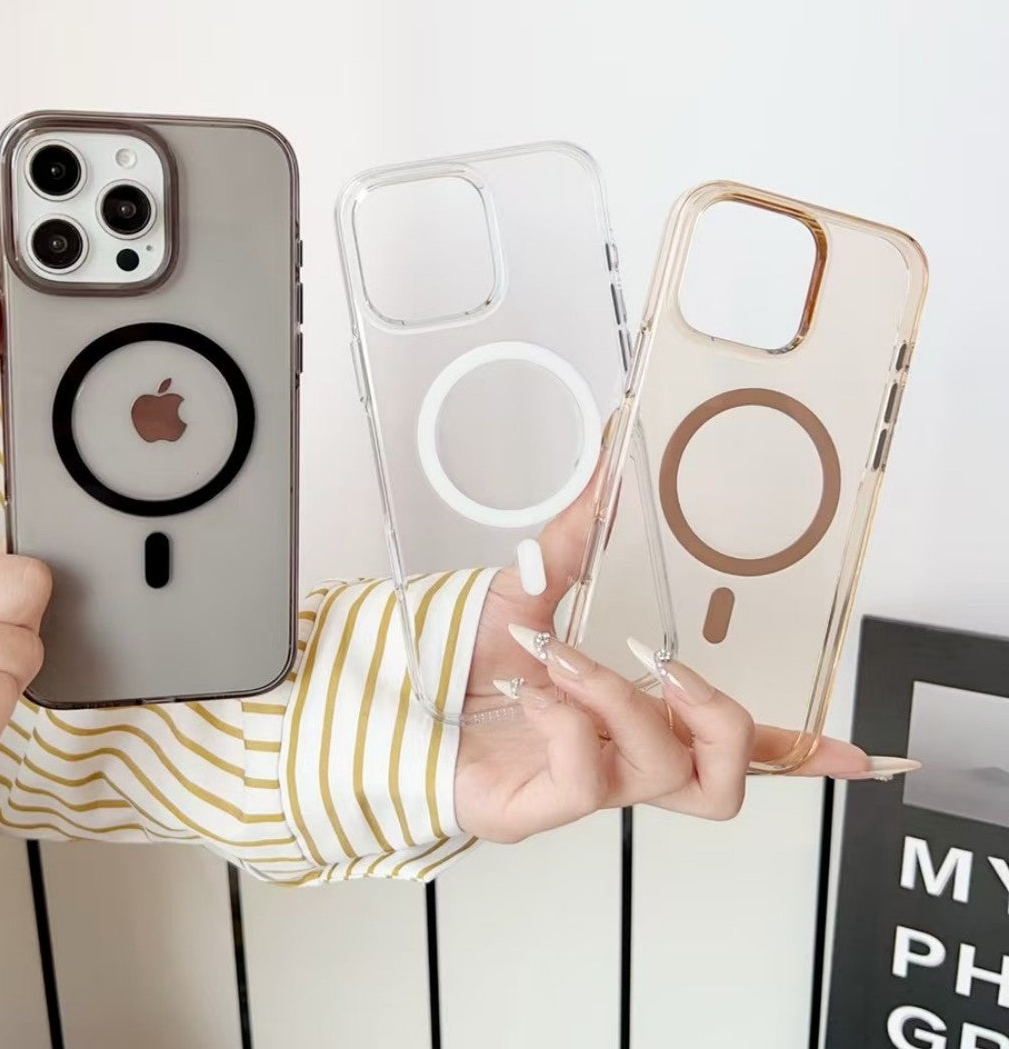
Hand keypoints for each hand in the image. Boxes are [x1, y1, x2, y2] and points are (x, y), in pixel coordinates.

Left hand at [456, 484, 915, 841]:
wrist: (402, 700)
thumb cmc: (477, 658)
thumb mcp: (533, 586)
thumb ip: (579, 532)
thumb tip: (609, 457)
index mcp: (642, 716)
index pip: (738, 745)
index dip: (800, 754)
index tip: (860, 753)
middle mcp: (627, 758)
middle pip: (725, 782)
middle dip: (721, 716)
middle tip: (671, 667)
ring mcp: (590, 786)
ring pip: (663, 772)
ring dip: (625, 700)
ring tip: (567, 660)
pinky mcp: (543, 806)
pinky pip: (586, 776)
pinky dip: (567, 720)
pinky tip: (531, 690)